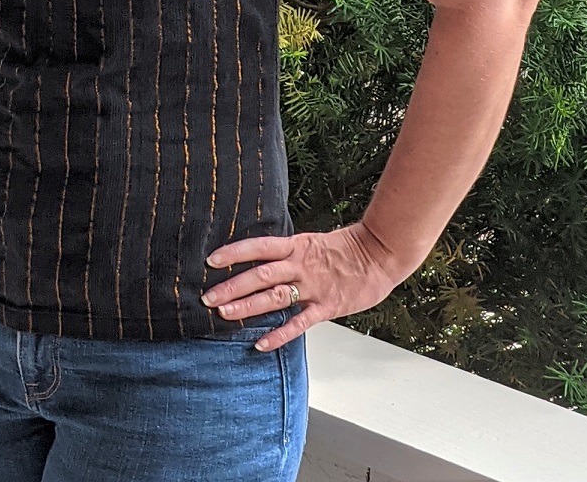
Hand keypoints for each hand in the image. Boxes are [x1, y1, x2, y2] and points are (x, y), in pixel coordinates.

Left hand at [200, 222, 398, 350]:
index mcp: (295, 246)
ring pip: (275, 296)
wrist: (379, 254)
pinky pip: (300, 322)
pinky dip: (279, 333)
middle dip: (232, 286)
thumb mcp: (311, 242)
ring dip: (248, 307)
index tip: (211, 261)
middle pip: (261, 274)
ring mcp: (314, 286)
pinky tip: (261, 343)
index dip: (234, 252)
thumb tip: (259, 259)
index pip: (258, 247)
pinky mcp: (327, 306)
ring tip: (225, 315)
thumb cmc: (345, 249)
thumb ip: (287, 252)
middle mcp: (301, 265)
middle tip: (207, 297)